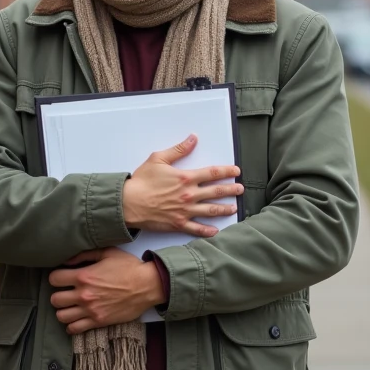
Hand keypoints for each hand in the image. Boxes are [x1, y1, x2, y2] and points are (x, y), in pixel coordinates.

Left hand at [48, 249, 165, 334]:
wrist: (148, 285)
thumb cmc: (129, 267)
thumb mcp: (107, 252)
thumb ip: (84, 254)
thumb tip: (67, 260)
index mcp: (84, 276)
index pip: (54, 279)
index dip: (56, 277)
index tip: (62, 277)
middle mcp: (84, 295)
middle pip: (55, 300)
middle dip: (58, 294)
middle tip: (66, 292)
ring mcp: (90, 310)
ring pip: (61, 316)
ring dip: (64, 310)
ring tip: (71, 306)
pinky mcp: (98, 321)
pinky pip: (74, 329)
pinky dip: (71, 325)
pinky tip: (76, 319)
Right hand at [122, 134, 242, 237]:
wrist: (128, 203)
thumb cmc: (141, 181)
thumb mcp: (158, 159)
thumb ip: (178, 149)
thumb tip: (193, 138)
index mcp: (186, 178)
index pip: (212, 173)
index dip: (226, 171)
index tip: (236, 171)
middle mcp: (189, 195)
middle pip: (216, 192)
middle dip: (231, 190)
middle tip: (240, 189)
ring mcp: (185, 211)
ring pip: (210, 210)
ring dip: (224, 209)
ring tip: (234, 208)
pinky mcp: (178, 224)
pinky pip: (196, 229)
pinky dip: (207, 231)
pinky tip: (216, 231)